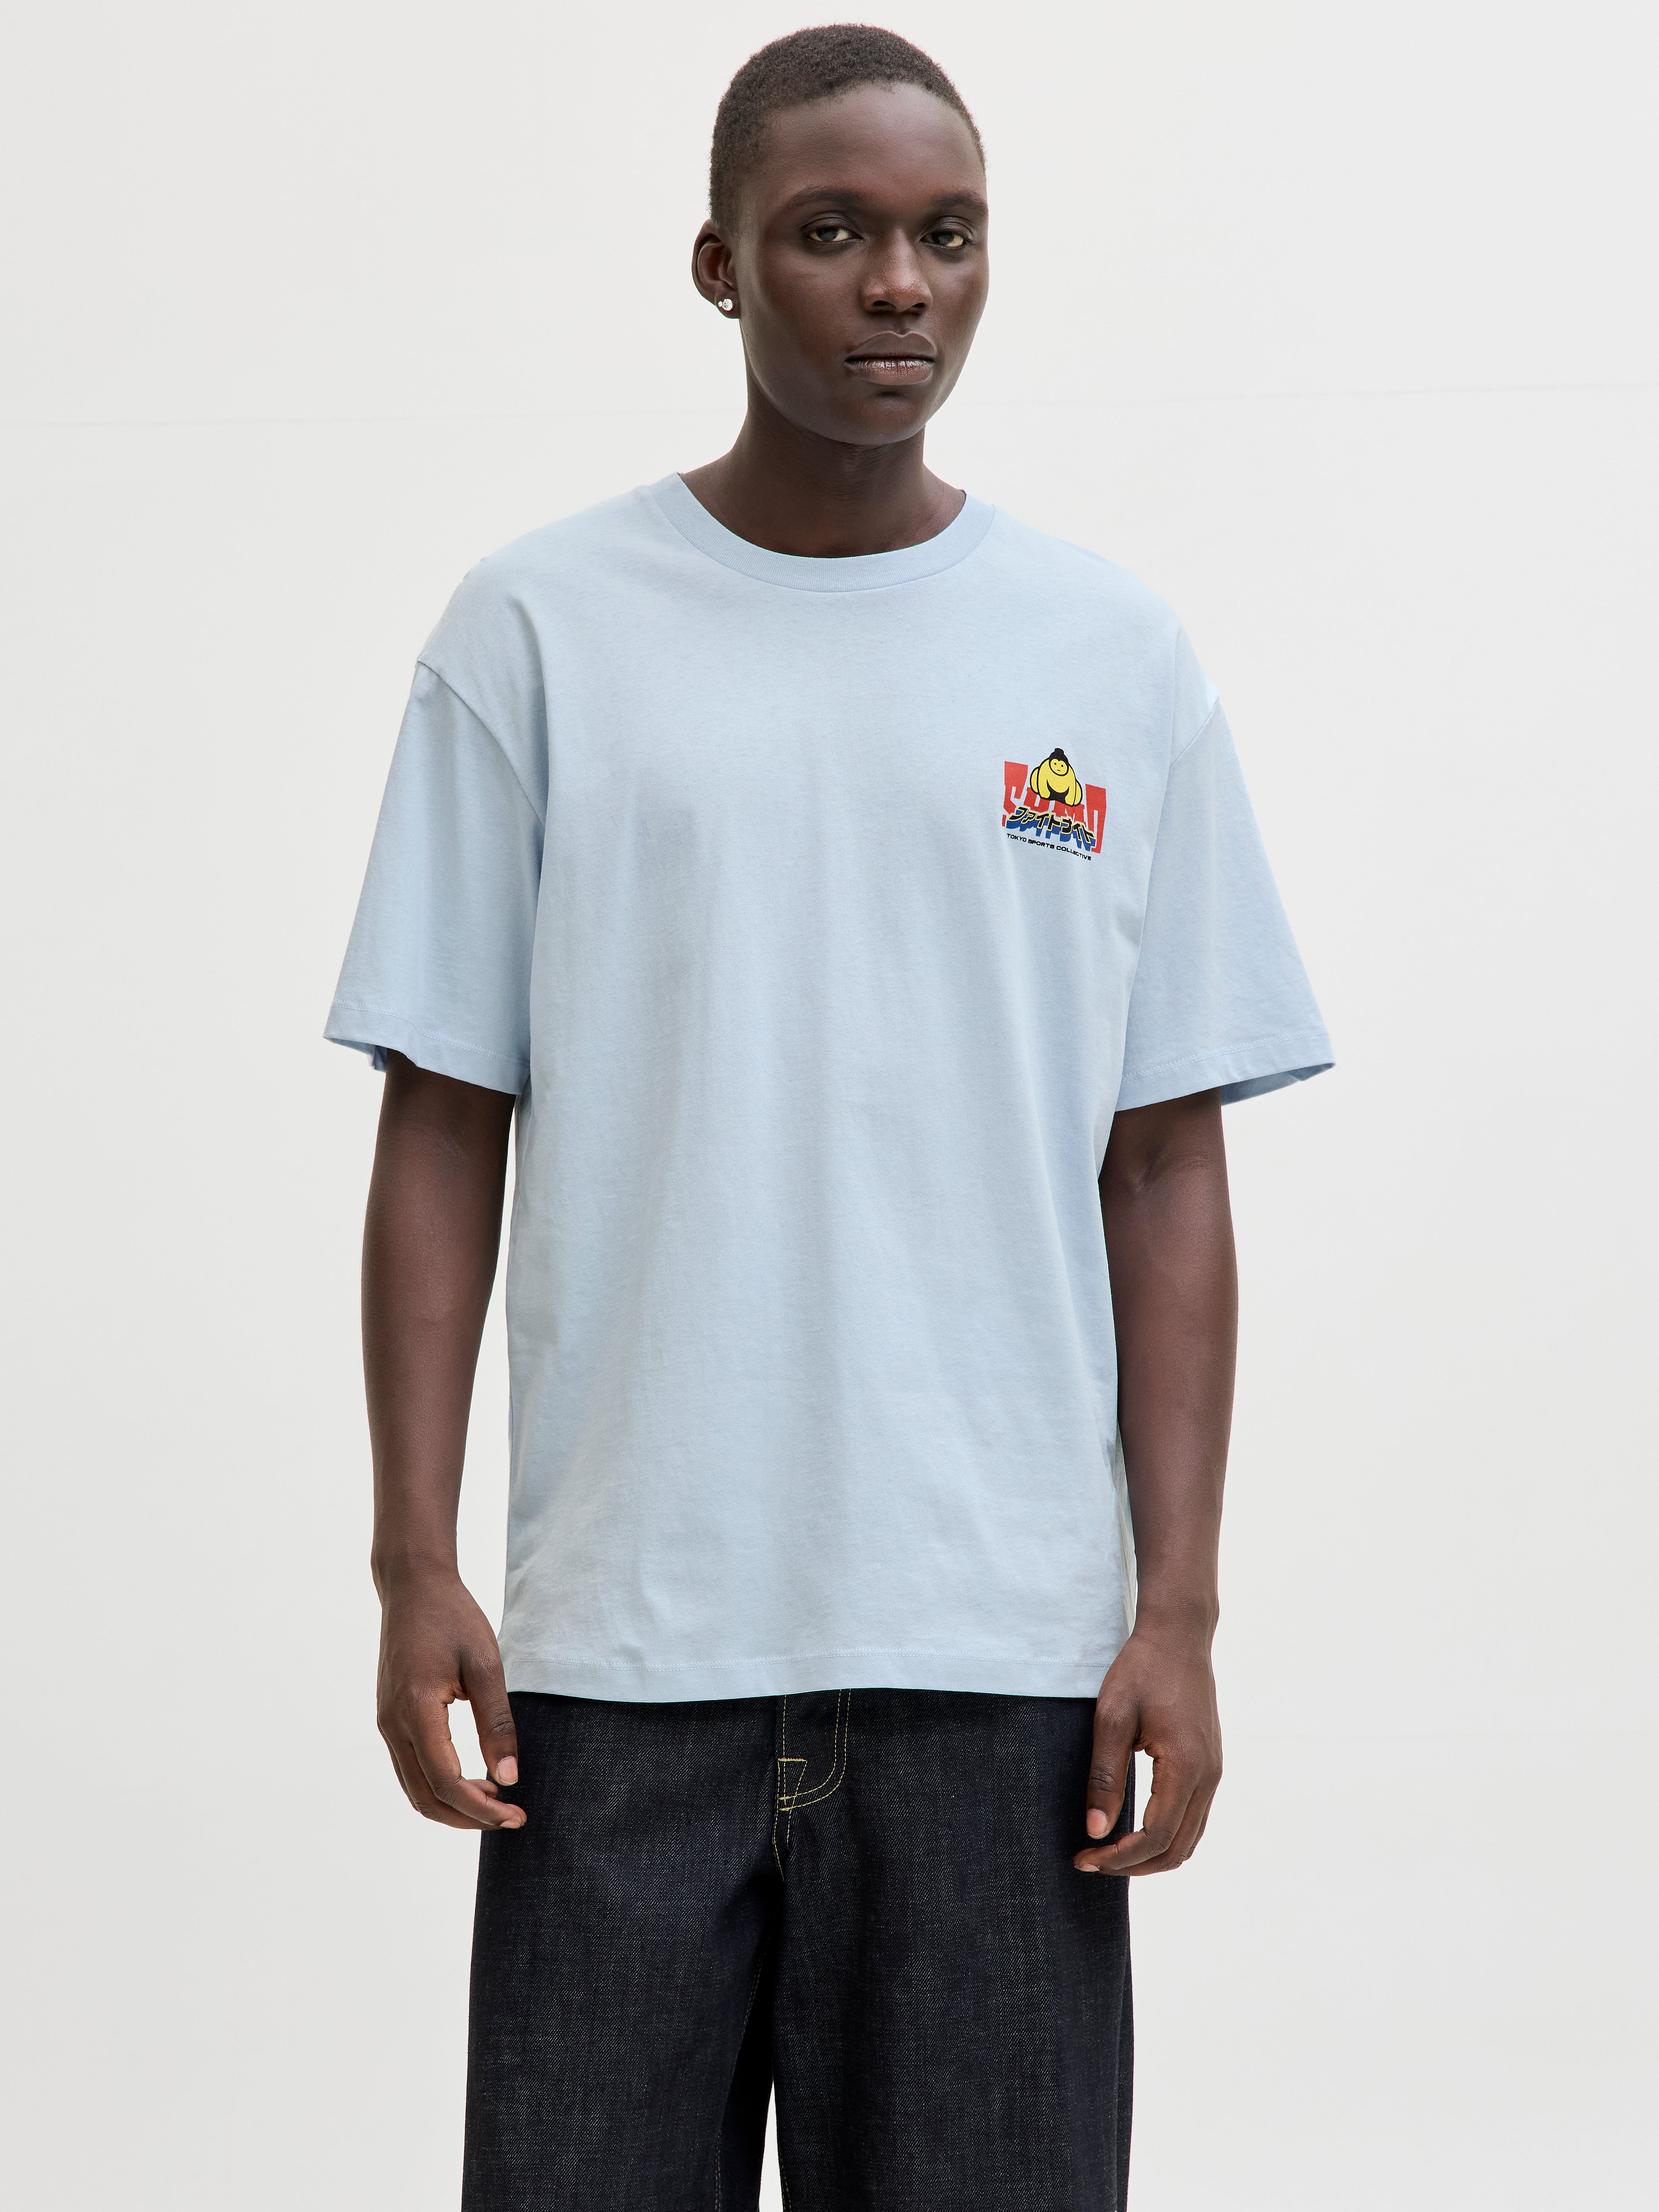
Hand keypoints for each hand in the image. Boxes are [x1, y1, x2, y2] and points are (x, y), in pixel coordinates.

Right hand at [375, 1567, 526, 1830]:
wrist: (413, 1586)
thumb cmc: (453, 1617)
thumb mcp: (486, 1664)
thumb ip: (497, 1722)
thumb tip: (509, 1778)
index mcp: (415, 1711)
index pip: (446, 1783)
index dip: (480, 1809)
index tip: (516, 1816)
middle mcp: (392, 1725)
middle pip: (425, 1797)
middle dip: (468, 1817)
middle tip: (512, 1817)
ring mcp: (386, 1723)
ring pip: (414, 1788)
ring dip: (453, 1805)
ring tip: (497, 1800)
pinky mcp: (389, 1718)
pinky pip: (410, 1768)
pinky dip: (440, 1785)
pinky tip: (473, 1778)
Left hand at [1073, 1619, 1221, 1875]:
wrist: (1178, 1637)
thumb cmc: (1142, 1670)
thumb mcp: (1112, 1718)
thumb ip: (1104, 1776)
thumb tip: (1095, 1830)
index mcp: (1187, 1766)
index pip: (1157, 1835)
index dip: (1120, 1856)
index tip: (1084, 1857)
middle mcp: (1209, 1776)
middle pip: (1177, 1848)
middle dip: (1134, 1864)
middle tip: (1091, 1861)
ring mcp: (1214, 1772)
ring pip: (1188, 1839)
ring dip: (1150, 1855)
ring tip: (1108, 1852)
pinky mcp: (1209, 1766)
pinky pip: (1192, 1818)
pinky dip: (1165, 1836)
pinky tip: (1133, 1830)